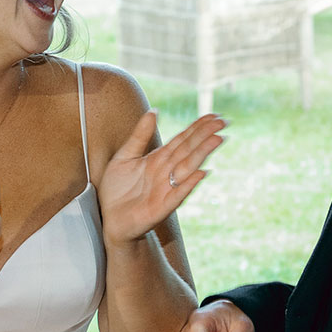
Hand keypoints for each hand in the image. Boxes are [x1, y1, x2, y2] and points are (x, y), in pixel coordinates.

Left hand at [98, 110, 224, 246]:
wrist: (109, 219)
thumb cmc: (116, 190)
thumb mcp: (124, 157)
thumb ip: (139, 136)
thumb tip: (154, 111)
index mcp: (158, 159)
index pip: (182, 140)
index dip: (197, 128)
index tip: (213, 115)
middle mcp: (166, 172)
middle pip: (188, 150)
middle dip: (205, 136)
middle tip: (222, 121)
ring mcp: (166, 189)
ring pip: (187, 168)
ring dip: (202, 154)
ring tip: (217, 139)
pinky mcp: (162, 207)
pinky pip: (178, 194)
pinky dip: (188, 184)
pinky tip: (201, 173)